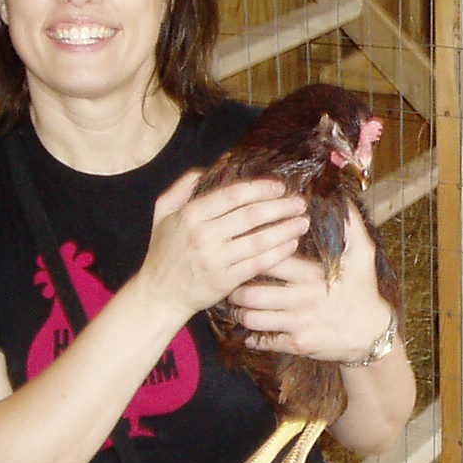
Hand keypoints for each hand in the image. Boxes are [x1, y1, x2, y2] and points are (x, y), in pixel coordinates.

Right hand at [139, 172, 308, 319]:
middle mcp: (203, 236)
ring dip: (286, 229)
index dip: (260, 188)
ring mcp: (215, 260)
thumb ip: (182, 187)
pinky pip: (258, 263)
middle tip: (299, 202)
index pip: (232, 195)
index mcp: (190, 215)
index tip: (279, 186)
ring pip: (259, 240)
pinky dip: (278, 252)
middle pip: (251, 216)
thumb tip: (207, 168)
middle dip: (280, 207)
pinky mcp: (225, 281)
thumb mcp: (163, 213)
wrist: (160, 294)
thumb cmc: (164, 251)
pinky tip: (292, 243)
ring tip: (302, 221)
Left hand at [226, 203, 393, 363]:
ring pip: (252, 318)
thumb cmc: (364, 290)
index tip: (244, 249)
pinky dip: (253, 338)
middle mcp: (300, 298)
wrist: (373, 334)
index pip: (269, 258)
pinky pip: (264, 342)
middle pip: (250, 292)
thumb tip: (343, 197)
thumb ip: (351, 225)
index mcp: (310, 274)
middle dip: (234, 287)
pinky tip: (250, 331)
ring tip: (236, 305)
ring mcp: (298, 323)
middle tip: (230, 281)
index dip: (252, 252)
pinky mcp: (298, 344)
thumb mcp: (364, 254)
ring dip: (239, 312)